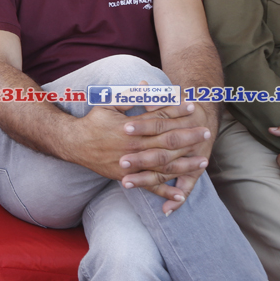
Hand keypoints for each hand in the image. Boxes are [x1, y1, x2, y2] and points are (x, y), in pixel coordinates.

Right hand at [74, 103, 211, 209]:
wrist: (73, 143)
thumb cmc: (93, 121)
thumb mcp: (109, 103)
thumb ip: (129, 98)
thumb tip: (146, 87)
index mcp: (130, 127)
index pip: (159, 118)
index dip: (176, 112)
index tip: (193, 107)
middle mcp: (133, 147)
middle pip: (166, 142)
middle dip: (188, 137)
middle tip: (206, 132)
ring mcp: (131, 164)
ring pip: (162, 165)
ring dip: (185, 164)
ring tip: (203, 161)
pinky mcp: (126, 177)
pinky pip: (148, 185)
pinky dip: (164, 191)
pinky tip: (180, 194)